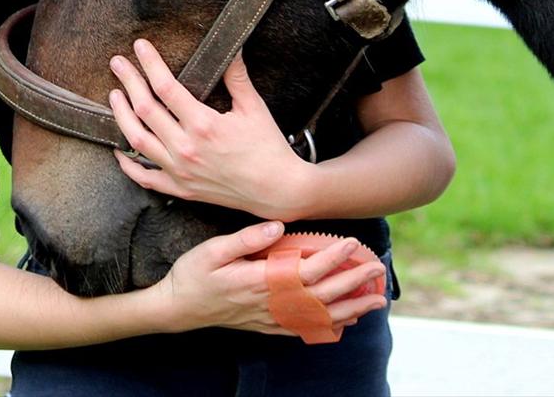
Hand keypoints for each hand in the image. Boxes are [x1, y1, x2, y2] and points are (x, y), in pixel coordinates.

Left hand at [109, 41, 311, 219]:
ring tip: (115, 96)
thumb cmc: (268, 147)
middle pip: (145, 110)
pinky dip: (128, 164)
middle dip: (129, 82)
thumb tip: (232, 48)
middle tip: (117, 64)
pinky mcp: (181, 189)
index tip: (140, 47)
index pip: (166, 87)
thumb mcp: (253, 107)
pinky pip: (145, 178)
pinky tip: (119, 149)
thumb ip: (237, 76)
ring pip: (138, 141)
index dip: (150, 64)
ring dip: (122, 116)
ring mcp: (180, 171)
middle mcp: (186, 148)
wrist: (277, 190)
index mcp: (204, 124)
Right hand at [158, 220, 387, 334]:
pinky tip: (345, 321)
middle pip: (320, 294)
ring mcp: (270, 317)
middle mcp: (270, 303)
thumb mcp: (212, 250)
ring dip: (349, 308)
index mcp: (259, 281)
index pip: (305, 269)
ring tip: (375, 300)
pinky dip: (327, 326)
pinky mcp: (266, 325)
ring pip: (317, 316)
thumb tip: (278, 225)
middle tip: (377, 269)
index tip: (352, 243)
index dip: (331, 257)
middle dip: (352, 282)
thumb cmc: (192, 275)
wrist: (177, 309)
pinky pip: (304, 328)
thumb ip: (246, 239)